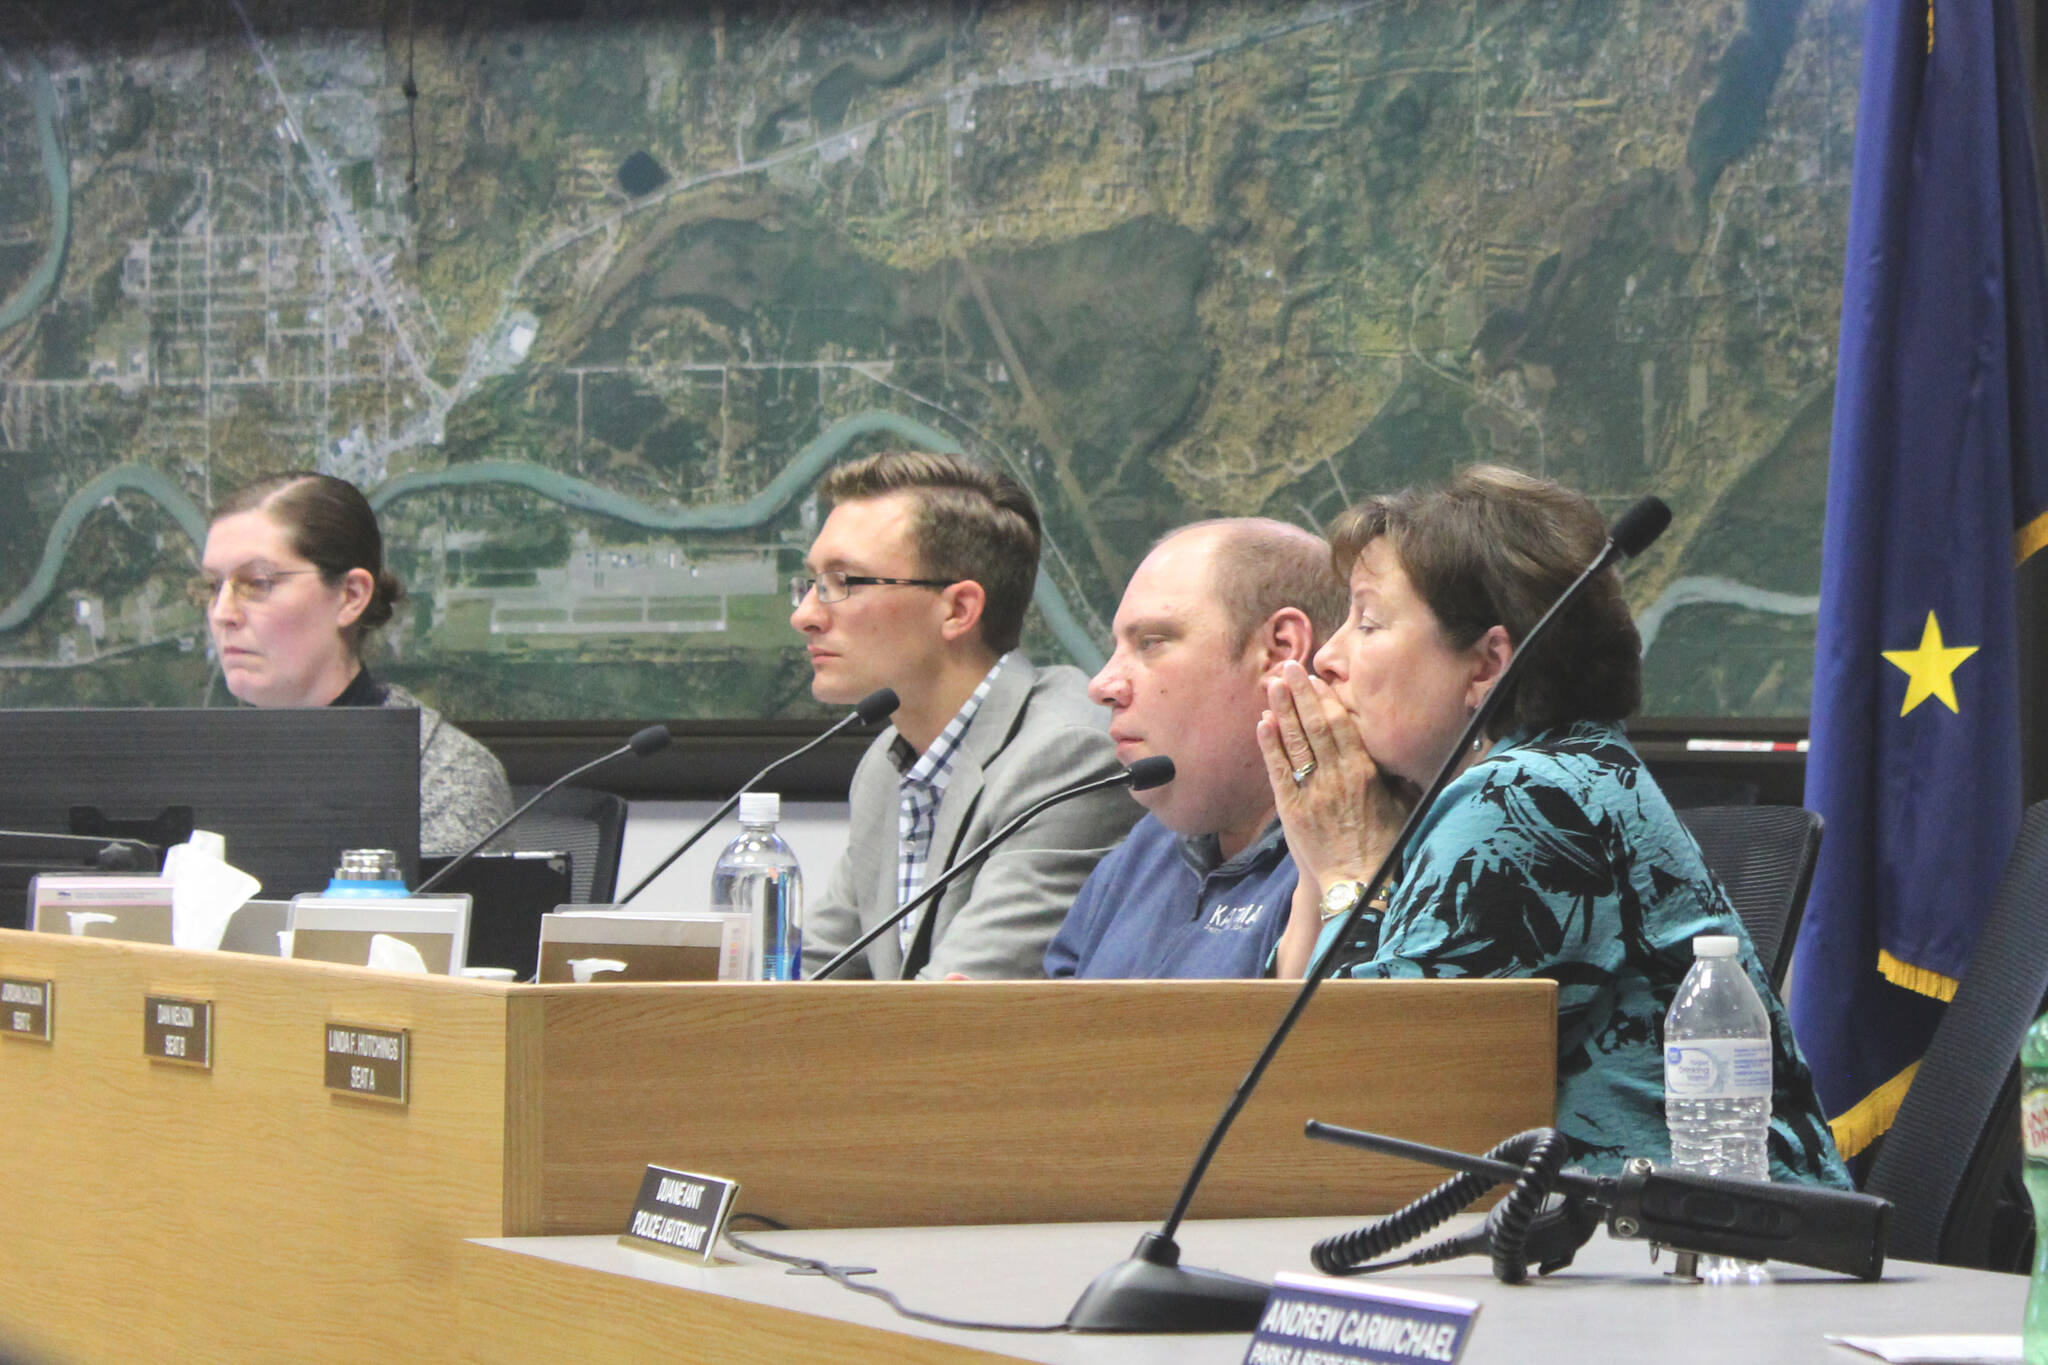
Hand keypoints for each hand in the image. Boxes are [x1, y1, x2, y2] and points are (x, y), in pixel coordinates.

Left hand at [1256, 660, 1409, 894]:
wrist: (1359, 884)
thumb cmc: (1385, 845)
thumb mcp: (1402, 805)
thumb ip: (1396, 775)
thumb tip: (1402, 745)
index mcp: (1365, 774)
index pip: (1342, 727)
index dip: (1326, 700)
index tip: (1316, 678)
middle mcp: (1337, 778)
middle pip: (1316, 727)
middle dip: (1301, 695)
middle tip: (1288, 667)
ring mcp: (1312, 794)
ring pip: (1295, 744)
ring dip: (1282, 712)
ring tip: (1273, 684)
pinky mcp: (1292, 811)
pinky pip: (1279, 772)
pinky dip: (1270, 746)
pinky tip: (1262, 723)